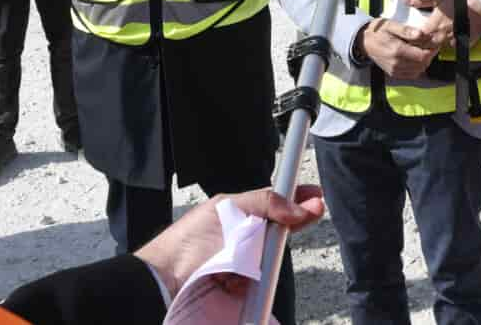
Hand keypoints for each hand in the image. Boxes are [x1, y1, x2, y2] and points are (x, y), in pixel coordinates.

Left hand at [135, 185, 325, 300]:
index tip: (316, 195)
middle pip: (279, 231)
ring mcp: (243, 261)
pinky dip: (256, 279)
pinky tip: (237, 277)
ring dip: (268, 258)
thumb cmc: (187, 242)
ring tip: (245, 257)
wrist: (165, 279)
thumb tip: (298, 205)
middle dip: (288, 228)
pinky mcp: (242, 285)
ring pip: (273, 257)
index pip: (277, 201)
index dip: (298, 198)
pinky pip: (262, 280)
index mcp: (240, 211)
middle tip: (302, 219)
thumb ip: (265, 202)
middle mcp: (244, 235)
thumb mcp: (228, 209)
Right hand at [358, 18, 440, 78]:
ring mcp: (394, 70)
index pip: (422, 56)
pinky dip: (418, 68)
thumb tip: (421, 34)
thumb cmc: (377, 32)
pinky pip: (412, 75)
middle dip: (430, 55)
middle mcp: (396, 63)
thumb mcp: (390, 25)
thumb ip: (406, 30)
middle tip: (431, 46)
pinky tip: (416, 58)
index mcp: (397, 50)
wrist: (364, 42)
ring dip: (424, 62)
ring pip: (419, 71)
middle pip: (422, 64)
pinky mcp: (394, 74)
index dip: (432, 50)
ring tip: (424, 51)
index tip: (434, 43)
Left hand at [402, 0, 480, 47]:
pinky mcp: (460, 44)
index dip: (412, 39)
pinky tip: (442, 43)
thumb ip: (421, 0)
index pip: (417, 38)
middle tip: (416, 42)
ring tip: (428, 43)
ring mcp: (451, 41)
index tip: (409, 37)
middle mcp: (442, 35)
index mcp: (434, 25)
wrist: (480, 8)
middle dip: (420, 45)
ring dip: (431, 47)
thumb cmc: (461, 1)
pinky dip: (444, 47)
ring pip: (437, 49)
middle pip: (426, 46)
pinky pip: (449, 49)